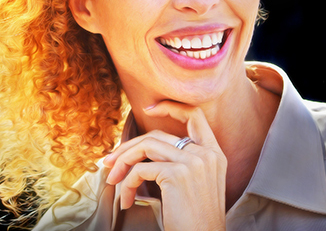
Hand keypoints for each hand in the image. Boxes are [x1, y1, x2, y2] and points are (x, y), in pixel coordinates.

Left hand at [103, 101, 226, 230]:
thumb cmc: (194, 220)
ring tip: (114, 180)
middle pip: (157, 135)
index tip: (148, 108)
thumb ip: (180, 160)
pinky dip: (128, 182)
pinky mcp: (177, 175)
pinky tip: (128, 199)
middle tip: (110, 161)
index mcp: (214, 154)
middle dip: (128, 146)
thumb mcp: (195, 183)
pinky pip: (140, 169)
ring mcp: (193, 163)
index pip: (195, 114)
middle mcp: (206, 155)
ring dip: (123, 162)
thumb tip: (141, 147)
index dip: (170, 106)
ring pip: (145, 146)